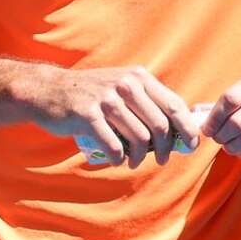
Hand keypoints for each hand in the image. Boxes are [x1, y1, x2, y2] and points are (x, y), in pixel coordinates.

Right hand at [24, 64, 198, 169]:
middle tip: (162, 160)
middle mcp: (126, 84)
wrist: (49, 90)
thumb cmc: (92, 94)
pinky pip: (114, 146)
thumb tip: (178, 129)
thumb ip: (147, 101)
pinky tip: (117, 160)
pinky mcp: (87, 115)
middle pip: (160, 125)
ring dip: (140, 157)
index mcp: (139, 77)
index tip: (192, 144)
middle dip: (166, 148)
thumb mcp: (122, 86)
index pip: (174, 104)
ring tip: (134, 162)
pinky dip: (119, 159)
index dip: (187, 128)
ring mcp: (106, 99)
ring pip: (139, 138)